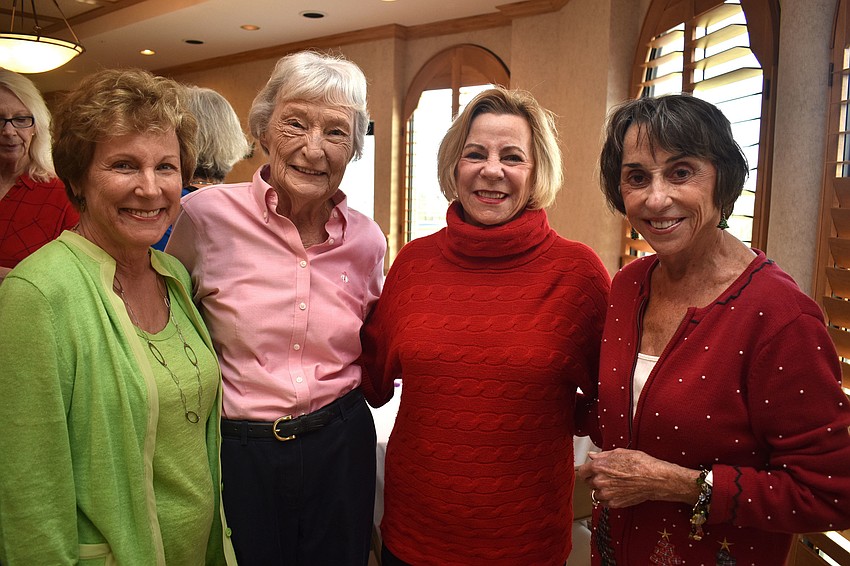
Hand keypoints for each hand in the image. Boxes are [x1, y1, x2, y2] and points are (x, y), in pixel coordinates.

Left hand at [576, 448, 700, 508]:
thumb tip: (592, 456)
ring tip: (614, 485)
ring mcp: (607, 494)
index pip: (582, 472)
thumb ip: (602, 456)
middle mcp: (600, 481)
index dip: (587, 471)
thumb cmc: (640, 464)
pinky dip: (609, 499)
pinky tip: (618, 492)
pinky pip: (605, 503)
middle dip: (595, 480)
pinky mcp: (614, 504)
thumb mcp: (619, 453)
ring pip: (596, 494)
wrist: (654, 479)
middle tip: (606, 477)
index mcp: (598, 467)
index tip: (590, 472)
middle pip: (588, 483)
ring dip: (602, 490)